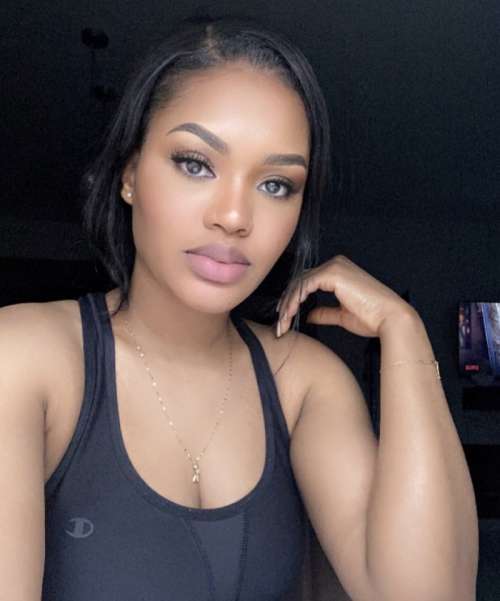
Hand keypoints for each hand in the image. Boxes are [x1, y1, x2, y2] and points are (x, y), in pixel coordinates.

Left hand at [276, 254, 417, 337]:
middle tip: (279, 323)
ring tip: (282, 323)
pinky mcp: (333, 273)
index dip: (293, 299)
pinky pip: (306, 285)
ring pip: (300, 283)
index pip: (307, 282)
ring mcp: (334, 267)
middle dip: (287, 302)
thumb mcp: (342, 315)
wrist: (390, 319)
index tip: (284, 316)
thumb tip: (309, 315)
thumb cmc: (372, 318)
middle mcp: (335, 265)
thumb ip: (324, 312)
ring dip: (288, 304)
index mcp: (338, 272)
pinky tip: (290, 313)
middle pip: (301, 281)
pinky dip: (295, 300)